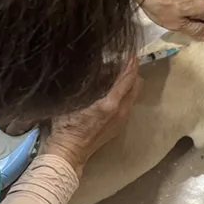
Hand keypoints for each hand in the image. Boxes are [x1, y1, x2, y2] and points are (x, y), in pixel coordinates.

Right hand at [43, 57, 142, 174]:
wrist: (70, 152)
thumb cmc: (66, 125)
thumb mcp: (72, 100)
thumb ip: (86, 83)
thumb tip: (96, 66)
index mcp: (110, 103)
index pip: (128, 78)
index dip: (131, 63)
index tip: (131, 51)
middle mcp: (122, 111)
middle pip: (137, 84)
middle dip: (132, 71)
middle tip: (123, 61)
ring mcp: (123, 119)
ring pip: (134, 95)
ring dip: (129, 83)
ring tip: (116, 74)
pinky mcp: (120, 126)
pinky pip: (128, 104)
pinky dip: (125, 93)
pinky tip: (111, 91)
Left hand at [138, 0, 203, 41]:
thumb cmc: (162, 8)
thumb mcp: (179, 25)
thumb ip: (197, 30)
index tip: (201, 33)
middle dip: (203, 19)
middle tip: (189, 27)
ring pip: (201, 3)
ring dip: (196, 11)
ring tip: (182, 17)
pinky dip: (190, 3)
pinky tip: (178, 7)